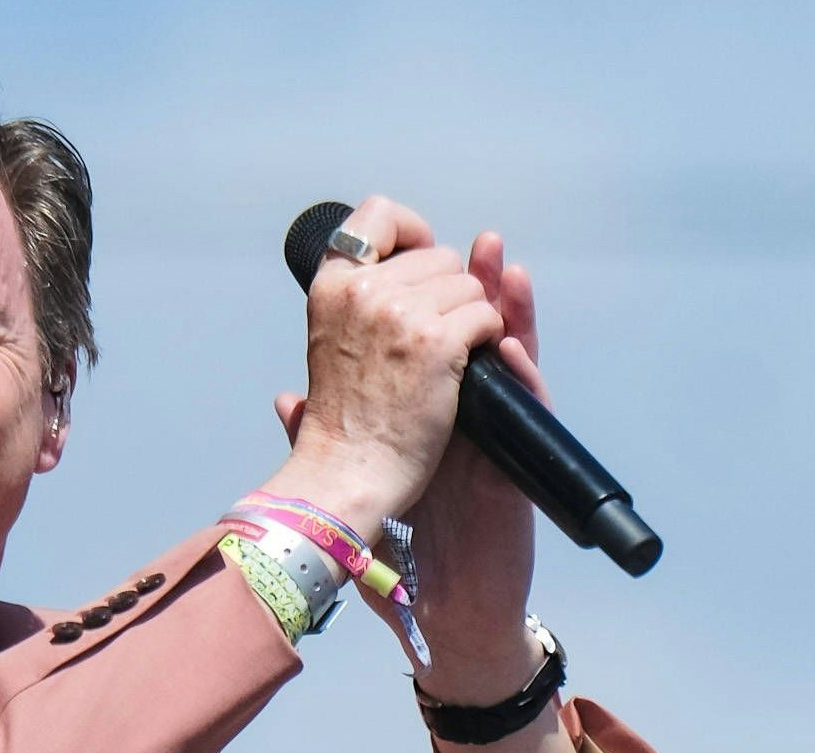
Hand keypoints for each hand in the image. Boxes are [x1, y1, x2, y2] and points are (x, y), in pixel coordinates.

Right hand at [255, 195, 504, 537]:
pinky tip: (469, 369)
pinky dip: (487, 342)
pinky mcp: (439, 342)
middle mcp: (364, 290)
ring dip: (471, 320)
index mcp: (331, 286)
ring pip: (470, 286)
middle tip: (435, 339)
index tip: (423, 258)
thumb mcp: (327, 343)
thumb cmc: (341, 423)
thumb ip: (350, 302)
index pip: (378, 215)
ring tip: (447, 362)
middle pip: (438, 257)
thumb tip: (365, 263)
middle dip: (448, 292)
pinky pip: (486, 316)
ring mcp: (403, 314)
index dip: (410, 232)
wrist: (348, 473)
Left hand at [274, 231, 551, 701]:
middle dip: (473, 287)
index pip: (432, 335)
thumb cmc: (404, 550)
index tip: (413, 254)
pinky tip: (518, 343)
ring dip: (511, 310)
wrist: (445, 608)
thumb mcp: (360, 485)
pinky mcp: (519, 465)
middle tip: (472, 247)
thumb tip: (283, 398)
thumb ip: (324, 440)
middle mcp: (464, 413)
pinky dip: (527, 373)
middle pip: (474, 333)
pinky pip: (531, 409)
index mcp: (426, 408)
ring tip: (505, 265)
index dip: (427, 294)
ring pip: (512, 358)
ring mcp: (497, 437)